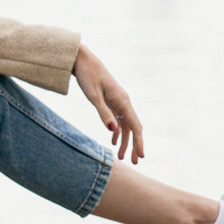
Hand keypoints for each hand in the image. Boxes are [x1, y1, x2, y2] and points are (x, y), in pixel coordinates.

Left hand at [74, 44, 145, 163]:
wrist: (82, 60)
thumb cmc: (87, 76)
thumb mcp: (93, 96)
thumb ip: (103, 113)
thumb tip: (113, 131)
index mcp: (123, 100)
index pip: (135, 125)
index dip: (139, 142)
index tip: (141, 156)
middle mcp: (124, 101)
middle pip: (133, 127)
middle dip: (134, 145)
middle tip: (134, 162)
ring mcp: (118, 101)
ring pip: (125, 125)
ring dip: (125, 141)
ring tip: (121, 157)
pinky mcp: (111, 101)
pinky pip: (118, 119)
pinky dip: (117, 131)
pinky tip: (113, 141)